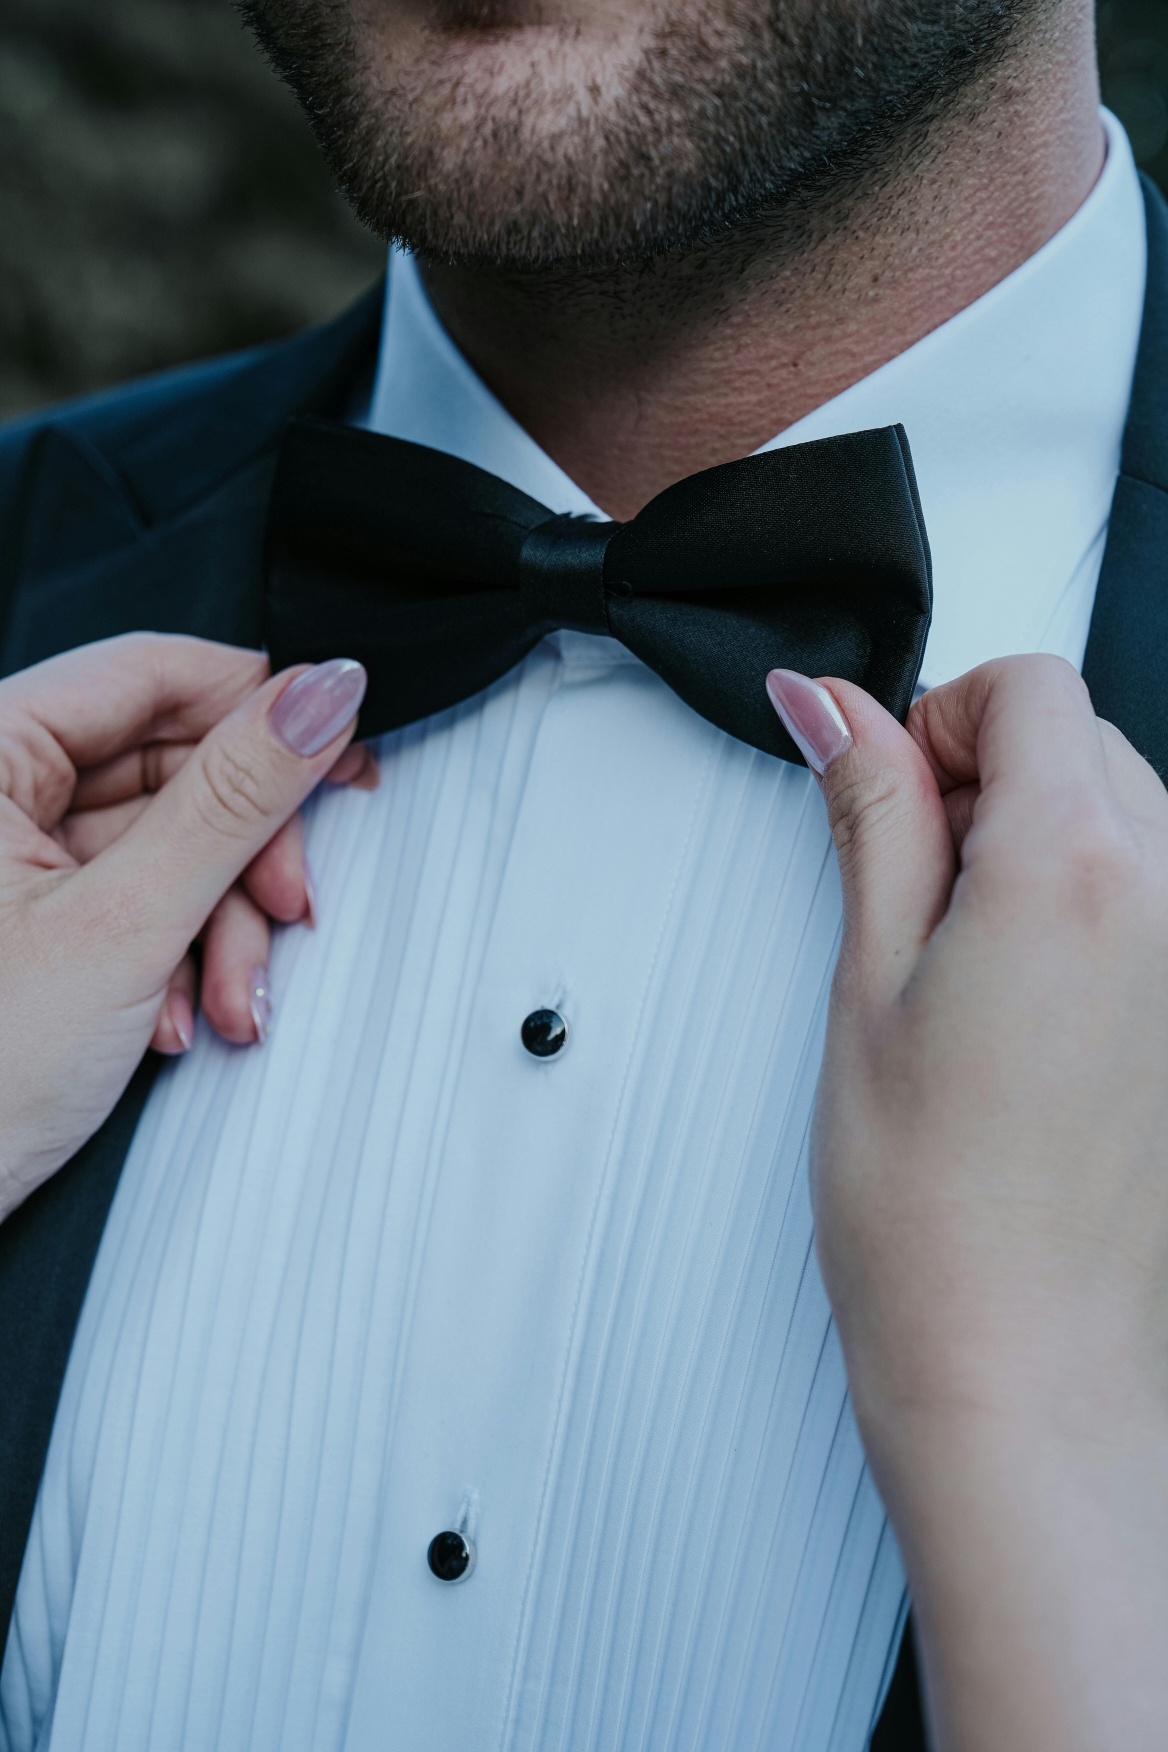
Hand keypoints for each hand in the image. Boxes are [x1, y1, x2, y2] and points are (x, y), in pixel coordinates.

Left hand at [0, 633, 367, 1223]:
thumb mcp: (122, 927)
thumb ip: (231, 801)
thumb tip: (318, 697)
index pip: (148, 672)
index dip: (258, 707)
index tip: (341, 748)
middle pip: (167, 764)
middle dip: (243, 856)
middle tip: (292, 906)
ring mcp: (5, 855)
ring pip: (162, 842)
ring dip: (219, 926)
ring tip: (228, 1002)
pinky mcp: (26, 913)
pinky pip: (132, 897)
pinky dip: (175, 955)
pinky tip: (174, 1018)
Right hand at [767, 658, 1167, 1750]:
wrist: (1024, 1374)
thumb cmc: (935, 1218)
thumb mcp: (866, 986)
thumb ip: (868, 817)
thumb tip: (833, 708)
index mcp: (1076, 872)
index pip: (1027, 688)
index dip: (937, 718)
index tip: (889, 790)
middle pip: (1081, 741)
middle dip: (985, 778)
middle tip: (913, 893)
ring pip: (1127, 814)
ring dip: (1041, 841)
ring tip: (967, 965)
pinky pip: (1157, 900)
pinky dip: (1093, 908)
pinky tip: (1027, 1007)